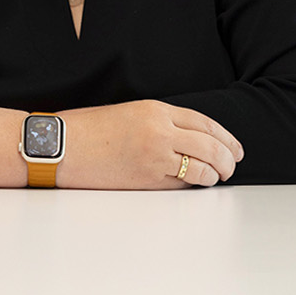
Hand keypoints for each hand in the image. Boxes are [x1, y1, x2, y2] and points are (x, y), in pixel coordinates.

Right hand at [54, 100, 243, 188]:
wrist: (61, 146)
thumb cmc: (88, 130)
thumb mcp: (129, 113)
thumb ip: (160, 122)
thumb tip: (190, 139)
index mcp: (156, 109)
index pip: (204, 122)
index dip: (225, 137)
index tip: (234, 147)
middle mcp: (160, 130)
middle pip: (210, 145)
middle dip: (227, 158)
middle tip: (232, 165)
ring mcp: (154, 156)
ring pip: (200, 167)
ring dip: (214, 174)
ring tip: (217, 177)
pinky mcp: (146, 179)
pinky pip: (181, 184)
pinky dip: (193, 185)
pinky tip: (195, 184)